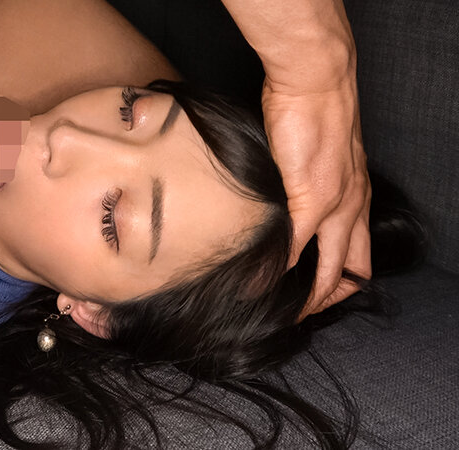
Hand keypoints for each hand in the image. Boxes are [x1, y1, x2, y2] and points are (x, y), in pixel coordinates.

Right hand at [260, 72, 371, 321]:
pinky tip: (260, 281)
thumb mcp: (312, 157)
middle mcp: (352, 206)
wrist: (313, 81)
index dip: (342, 283)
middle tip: (299, 316)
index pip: (358, 255)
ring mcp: (334, 205)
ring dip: (306, 295)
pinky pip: (296, 248)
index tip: (316, 296)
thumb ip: (302, 187)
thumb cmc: (310, 111)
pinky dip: (278, 269)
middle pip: (347, 271)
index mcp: (355, 196)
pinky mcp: (309, 198)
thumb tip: (282, 212)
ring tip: (283, 310)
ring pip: (327, 269)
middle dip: (325, 300)